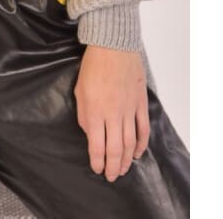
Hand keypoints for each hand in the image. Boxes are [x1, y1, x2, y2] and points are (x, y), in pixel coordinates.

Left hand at [73, 44, 149, 181]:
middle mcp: (113, 114)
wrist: (113, 45)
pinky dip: (141, 144)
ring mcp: (129, 109)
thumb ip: (83, 114)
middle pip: (115, 149)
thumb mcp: (79, 89)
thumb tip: (89, 132)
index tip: (97, 168)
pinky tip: (137, 153)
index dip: (97, 161)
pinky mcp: (141, 103)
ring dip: (126, 160)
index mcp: (95, 111)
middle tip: (111, 176)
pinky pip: (143, 129)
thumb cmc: (93, 65)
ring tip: (123, 170)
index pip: (97, 145)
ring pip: (130, 143)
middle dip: (112, 166)